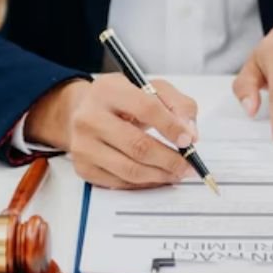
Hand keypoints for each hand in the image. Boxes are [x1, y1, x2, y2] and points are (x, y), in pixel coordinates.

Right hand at [25, 75, 198, 188]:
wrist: (85, 112)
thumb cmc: (122, 101)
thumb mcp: (151, 89)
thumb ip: (178, 105)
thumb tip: (189, 134)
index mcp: (108, 90)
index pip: (146, 108)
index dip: (171, 127)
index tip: (189, 140)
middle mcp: (89, 117)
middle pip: (138, 145)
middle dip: (170, 159)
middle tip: (188, 165)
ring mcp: (83, 145)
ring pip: (130, 169)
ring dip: (160, 175)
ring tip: (176, 173)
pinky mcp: (83, 167)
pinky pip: (120, 182)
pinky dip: (144, 183)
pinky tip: (156, 176)